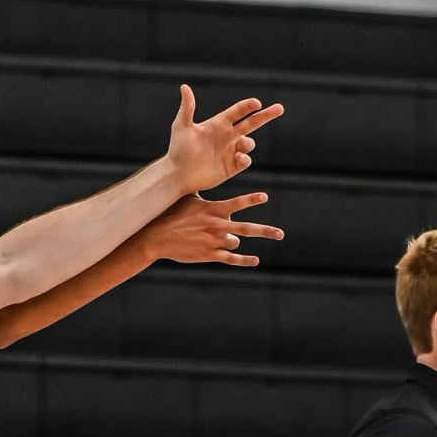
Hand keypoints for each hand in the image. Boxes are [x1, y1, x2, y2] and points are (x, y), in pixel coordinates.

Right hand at [138, 192, 282, 266]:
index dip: (252, 200)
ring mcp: (214, 241)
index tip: (264, 197)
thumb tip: (204, 176)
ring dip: (231, 241)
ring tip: (223, 239)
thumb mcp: (186, 198)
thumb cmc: (169, 214)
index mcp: (213, 209)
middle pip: (248, 228)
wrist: (156, 237)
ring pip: (235, 242)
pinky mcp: (208, 254)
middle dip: (266, 231)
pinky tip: (255, 261)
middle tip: (281, 234)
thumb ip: (202, 192)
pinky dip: (244, 260)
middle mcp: (217, 225)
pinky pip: (231, 259)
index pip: (238, 203)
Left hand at [161, 86, 283, 194]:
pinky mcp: (231, 167)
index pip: (238, 111)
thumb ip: (187, 108)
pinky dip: (245, 158)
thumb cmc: (177, 150)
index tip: (256, 103)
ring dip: (248, 142)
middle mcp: (227, 136)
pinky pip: (245, 160)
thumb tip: (184, 87)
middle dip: (266, 115)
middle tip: (279, 108)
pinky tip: (239, 156)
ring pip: (249, 143)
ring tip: (240, 143)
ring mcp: (230, 151)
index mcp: (218, 124)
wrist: (176, 175)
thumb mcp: (181, 127)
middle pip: (252, 123)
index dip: (248, 106)